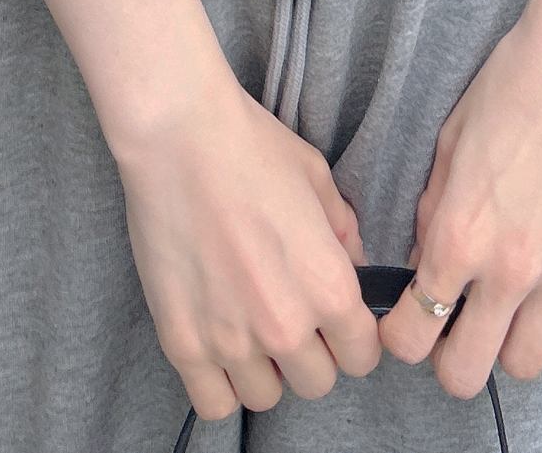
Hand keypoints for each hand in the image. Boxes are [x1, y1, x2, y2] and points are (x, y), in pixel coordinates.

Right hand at [116, 78, 382, 421]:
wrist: (178, 136)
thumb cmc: (251, 147)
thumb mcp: (318, 180)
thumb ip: (343, 233)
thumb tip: (351, 267)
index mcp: (329, 285)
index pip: (363, 355)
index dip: (352, 337)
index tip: (336, 320)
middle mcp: (286, 324)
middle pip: (317, 383)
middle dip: (311, 353)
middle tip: (289, 316)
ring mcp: (231, 340)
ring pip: (267, 398)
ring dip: (265, 369)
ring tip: (250, 326)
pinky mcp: (183, 343)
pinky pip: (214, 404)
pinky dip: (221, 384)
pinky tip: (219, 347)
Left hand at [378, 0, 541, 397]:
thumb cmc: (508, 90)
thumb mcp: (448, 146)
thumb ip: (434, 213)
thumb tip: (426, 260)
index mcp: (458, 236)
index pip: (412, 332)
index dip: (400, 336)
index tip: (405, 323)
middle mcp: (508, 268)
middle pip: (466, 372)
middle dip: (447, 359)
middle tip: (450, 328)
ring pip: (526, 365)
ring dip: (506, 347)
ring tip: (502, 315)